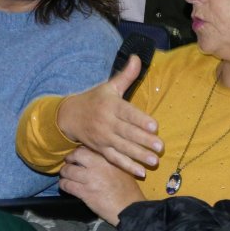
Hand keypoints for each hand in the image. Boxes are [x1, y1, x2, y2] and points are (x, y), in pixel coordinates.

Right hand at [57, 54, 162, 177]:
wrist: (69, 116)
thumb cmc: (95, 99)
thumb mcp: (109, 86)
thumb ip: (126, 75)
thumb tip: (136, 57)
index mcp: (111, 105)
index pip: (128, 113)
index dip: (141, 120)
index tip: (155, 126)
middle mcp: (107, 122)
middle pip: (127, 133)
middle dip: (144, 141)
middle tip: (160, 147)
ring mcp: (103, 138)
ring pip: (122, 148)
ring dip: (138, 156)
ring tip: (154, 161)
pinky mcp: (101, 149)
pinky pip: (115, 159)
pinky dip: (127, 166)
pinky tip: (141, 172)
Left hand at [59, 146, 144, 224]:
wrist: (129, 208)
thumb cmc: (128, 189)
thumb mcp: (123, 169)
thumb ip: (109, 161)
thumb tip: (94, 157)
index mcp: (108, 158)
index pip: (88, 147)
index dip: (80, 151)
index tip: (79, 156)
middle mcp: (98, 165)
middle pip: (76, 154)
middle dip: (69, 159)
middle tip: (69, 163)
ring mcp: (90, 179)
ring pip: (67, 170)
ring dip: (64, 173)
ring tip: (66, 176)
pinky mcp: (85, 192)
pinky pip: (67, 185)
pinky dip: (63, 185)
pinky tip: (66, 186)